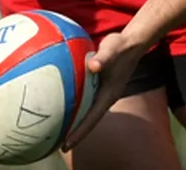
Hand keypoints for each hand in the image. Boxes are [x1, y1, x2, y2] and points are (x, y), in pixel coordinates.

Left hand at [62, 32, 147, 151]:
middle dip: (73, 132)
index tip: (67, 144)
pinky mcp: (96, 83)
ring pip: (84, 110)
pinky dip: (71, 101)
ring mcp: (100, 91)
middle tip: (57, 144)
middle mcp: (104, 96)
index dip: (79, 132)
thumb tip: (93, 65)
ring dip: (72, 119)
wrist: (130, 41)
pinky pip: (82, 97)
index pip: (92, 119)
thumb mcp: (112, 50)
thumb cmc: (121, 46)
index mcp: (109, 95)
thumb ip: (103, 58)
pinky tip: (56, 100)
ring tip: (54, 128)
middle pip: (87, 120)